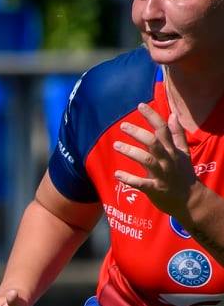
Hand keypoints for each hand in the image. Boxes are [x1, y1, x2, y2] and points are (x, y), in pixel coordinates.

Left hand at [114, 103, 196, 218]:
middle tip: (123, 126)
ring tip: (116, 145)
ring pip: (147, 160)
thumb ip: (177, 134)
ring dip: (131, 152)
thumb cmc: (183, 174)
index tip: (140, 105)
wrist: (190, 199)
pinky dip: (129, 179)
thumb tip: (173, 115)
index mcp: (173, 150)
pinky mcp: (155, 189)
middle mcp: (168, 159)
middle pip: (154, 142)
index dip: (152, 116)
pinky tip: (117, 174)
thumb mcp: (183, 152)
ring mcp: (162, 174)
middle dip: (138, 133)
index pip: (163, 129)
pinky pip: (141, 183)